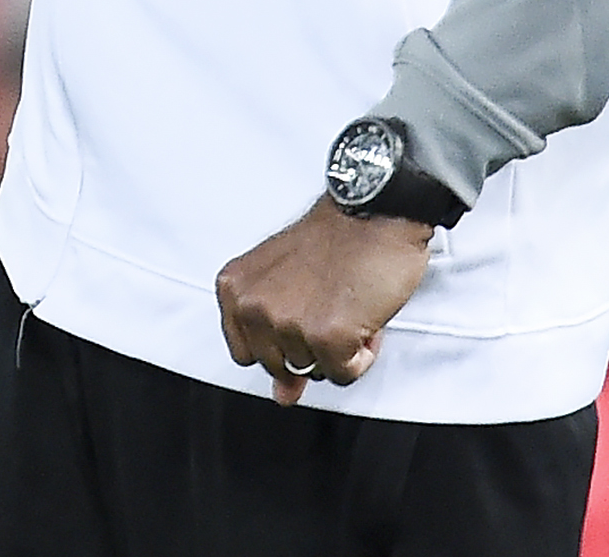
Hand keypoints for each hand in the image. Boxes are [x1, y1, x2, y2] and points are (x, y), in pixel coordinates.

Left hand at [214, 198, 432, 404]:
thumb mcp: (287, 281)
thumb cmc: (335, 238)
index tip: (300, 319)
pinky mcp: (325, 336)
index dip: (281, 343)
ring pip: (315, 371)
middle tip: (330, 305)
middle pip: (281, 366)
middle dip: (311, 346)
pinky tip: (364, 318)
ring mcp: (286, 323)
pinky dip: (362, 354)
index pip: (246, 353)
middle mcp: (252, 307)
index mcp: (234, 288)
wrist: (374, 211)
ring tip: (347, 305)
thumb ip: (274, 338)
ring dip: (340, 348)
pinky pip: (344, 374)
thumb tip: (283, 396)